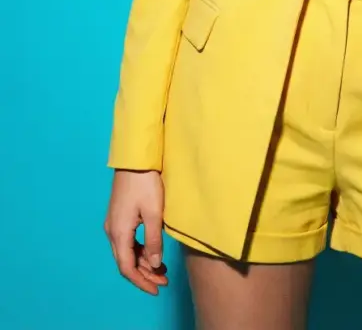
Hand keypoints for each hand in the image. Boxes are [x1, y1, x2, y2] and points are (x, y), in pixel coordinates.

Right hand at [104, 170, 167, 295]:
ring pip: (127, 251)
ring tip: (162, 269)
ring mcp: (114, 223)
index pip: (126, 267)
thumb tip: (155, 264)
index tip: (156, 289)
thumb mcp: (154, 213)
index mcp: (118, 232)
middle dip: (144, 274)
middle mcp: (112, 231)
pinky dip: (140, 250)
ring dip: (143, 262)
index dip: (141, 281)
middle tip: (164, 281)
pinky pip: (128, 241)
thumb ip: (154, 240)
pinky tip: (153, 251)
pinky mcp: (119, 216)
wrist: (134, 158)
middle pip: (126, 261)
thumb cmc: (145, 183)